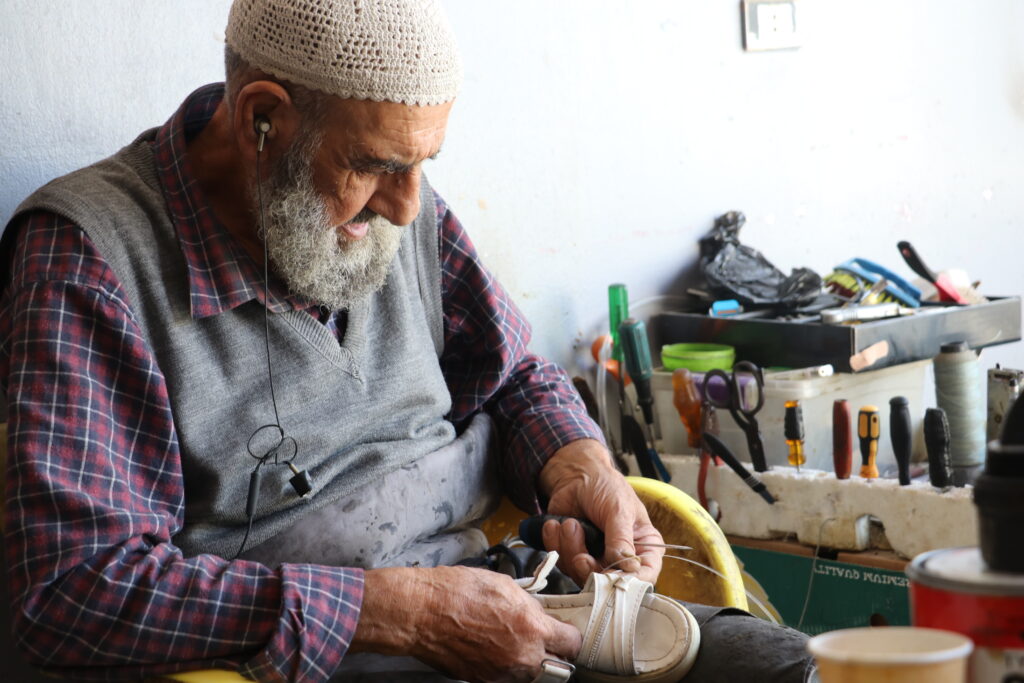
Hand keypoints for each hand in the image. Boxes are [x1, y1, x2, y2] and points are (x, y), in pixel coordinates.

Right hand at [352, 565, 580, 681]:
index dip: (571, 635)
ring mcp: (501, 673)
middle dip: (554, 653)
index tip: (566, 631)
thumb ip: (530, 605)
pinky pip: (505, 677)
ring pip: (530, 674)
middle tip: (545, 639)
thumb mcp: (504, 585)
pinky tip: (493, 647)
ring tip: (514, 641)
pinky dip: (505, 666)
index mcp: (532, 629)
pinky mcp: (482, 681)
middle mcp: (521, 657)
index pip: (573, 644)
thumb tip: (540, 613)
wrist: (420, 612)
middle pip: (557, 667)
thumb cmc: (457, 592)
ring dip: (530, 661)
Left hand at [538, 439, 663, 584]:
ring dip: (570, 549)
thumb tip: (628, 567)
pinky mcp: (572, 553)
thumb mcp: (619, 510)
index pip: (645, 574)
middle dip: (589, 568)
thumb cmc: (606, 486)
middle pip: (608, 582)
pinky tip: (556, 525)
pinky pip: (561, 562)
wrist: (576, 475)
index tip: (611, 579)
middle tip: (580, 556)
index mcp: (642, 545)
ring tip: (569, 524)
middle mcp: (620, 556)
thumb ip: (621, 539)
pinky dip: (555, 543)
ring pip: (581, 573)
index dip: (630, 583)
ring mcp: (596, 556)